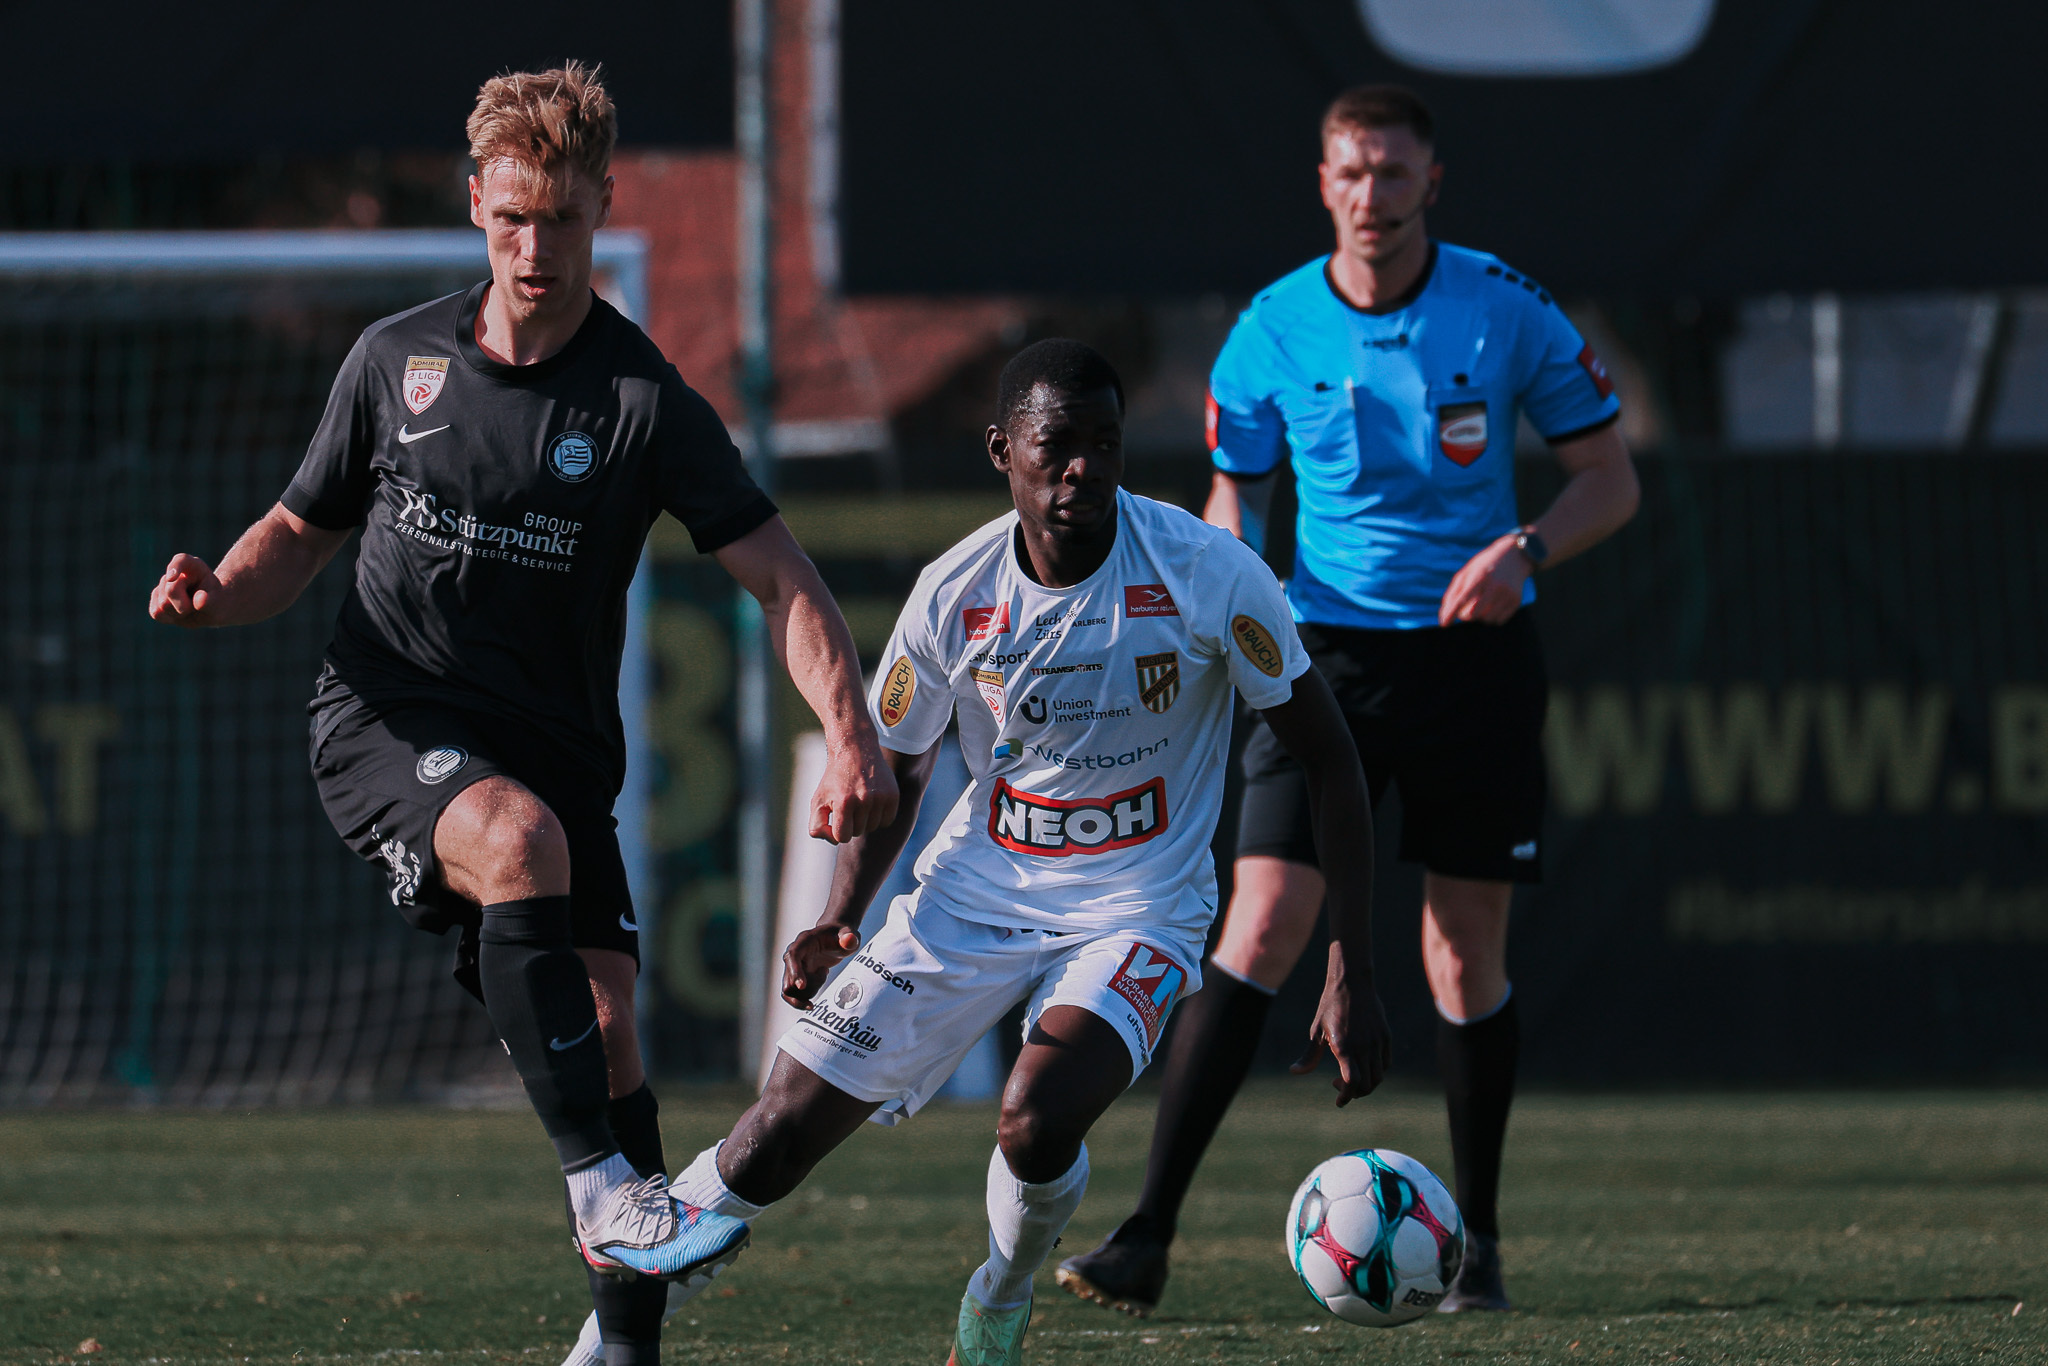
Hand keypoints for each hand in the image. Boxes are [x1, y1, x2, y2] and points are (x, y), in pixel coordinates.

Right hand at [149, 553, 223, 627]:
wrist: (209, 608)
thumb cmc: (215, 601)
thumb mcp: (217, 602)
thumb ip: (209, 602)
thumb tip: (199, 601)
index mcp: (194, 566)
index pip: (181, 561)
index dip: (175, 568)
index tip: (172, 578)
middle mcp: (176, 572)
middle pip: (170, 590)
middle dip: (184, 605)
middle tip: (196, 608)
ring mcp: (163, 584)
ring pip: (163, 604)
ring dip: (178, 613)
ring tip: (189, 609)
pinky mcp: (156, 598)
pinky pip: (156, 612)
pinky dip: (169, 618)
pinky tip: (178, 614)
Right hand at [781, 924, 861, 1008]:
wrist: (836, 937)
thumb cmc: (842, 935)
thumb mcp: (849, 934)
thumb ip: (850, 937)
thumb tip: (849, 940)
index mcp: (804, 940)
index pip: (792, 956)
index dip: (795, 971)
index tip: (802, 986)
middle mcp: (793, 954)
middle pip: (788, 979)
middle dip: (808, 987)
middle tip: (825, 973)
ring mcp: (793, 966)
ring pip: (792, 990)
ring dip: (810, 990)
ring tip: (824, 971)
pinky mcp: (796, 976)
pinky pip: (795, 994)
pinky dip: (808, 995)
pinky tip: (822, 977)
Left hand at [808, 736, 900, 843]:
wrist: (856, 751)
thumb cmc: (834, 779)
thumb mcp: (817, 800)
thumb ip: (817, 826)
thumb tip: (834, 840)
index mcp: (843, 802)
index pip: (842, 837)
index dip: (838, 830)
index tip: (837, 816)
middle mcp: (864, 800)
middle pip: (858, 832)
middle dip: (851, 822)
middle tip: (849, 804)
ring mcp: (880, 797)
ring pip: (873, 827)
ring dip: (865, 820)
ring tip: (860, 802)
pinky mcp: (893, 795)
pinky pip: (887, 821)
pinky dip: (879, 816)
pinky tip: (872, 803)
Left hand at [1291, 973, 1392, 1105]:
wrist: (1352, 982)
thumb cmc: (1330, 1006)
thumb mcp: (1316, 1031)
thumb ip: (1309, 1055)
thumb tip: (1294, 1072)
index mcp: (1344, 1047)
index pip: (1352, 1082)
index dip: (1346, 1096)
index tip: (1339, 1102)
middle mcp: (1363, 1047)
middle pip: (1367, 1084)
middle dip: (1354, 1093)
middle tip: (1339, 1085)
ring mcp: (1377, 1042)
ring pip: (1379, 1076)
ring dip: (1367, 1084)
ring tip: (1351, 1077)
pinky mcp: (1385, 1036)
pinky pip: (1385, 1063)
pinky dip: (1376, 1071)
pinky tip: (1363, 1065)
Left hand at [1437, 535, 1529, 626]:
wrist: (1514, 556)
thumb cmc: (1484, 566)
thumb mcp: (1467, 572)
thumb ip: (1453, 592)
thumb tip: (1444, 616)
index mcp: (1480, 575)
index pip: (1462, 599)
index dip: (1451, 613)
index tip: (1444, 624)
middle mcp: (1495, 585)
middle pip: (1473, 613)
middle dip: (1464, 615)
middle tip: (1463, 610)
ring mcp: (1507, 593)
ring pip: (1486, 619)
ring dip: (1479, 616)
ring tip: (1480, 604)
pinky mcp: (1516, 600)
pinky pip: (1498, 620)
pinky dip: (1491, 617)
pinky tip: (1492, 606)